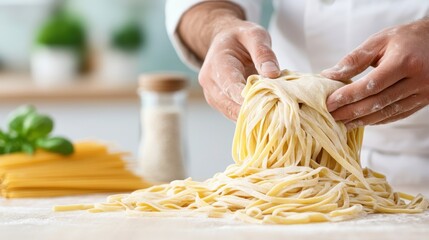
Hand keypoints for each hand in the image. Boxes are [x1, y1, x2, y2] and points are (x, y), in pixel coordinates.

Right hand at [177, 1, 280, 120]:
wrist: (223, 42)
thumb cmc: (240, 38)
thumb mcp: (255, 35)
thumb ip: (263, 53)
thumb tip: (272, 73)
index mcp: (217, 63)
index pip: (231, 86)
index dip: (248, 98)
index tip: (267, 106)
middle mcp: (210, 83)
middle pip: (230, 105)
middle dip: (253, 111)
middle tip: (277, 115)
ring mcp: (212, 96)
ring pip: (231, 113)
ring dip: (252, 116)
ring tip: (274, 116)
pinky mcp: (219, 104)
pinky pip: (234, 114)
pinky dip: (249, 116)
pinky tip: (266, 114)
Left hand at [321, 18, 428, 128]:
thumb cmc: (407, 38)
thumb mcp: (380, 41)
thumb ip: (355, 59)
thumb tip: (329, 75)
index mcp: (405, 62)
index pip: (371, 85)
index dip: (348, 96)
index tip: (329, 103)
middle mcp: (417, 80)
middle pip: (378, 102)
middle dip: (351, 112)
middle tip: (330, 116)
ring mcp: (423, 93)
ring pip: (387, 112)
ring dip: (362, 120)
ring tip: (342, 123)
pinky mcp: (424, 101)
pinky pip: (397, 115)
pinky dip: (377, 120)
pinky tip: (361, 121)